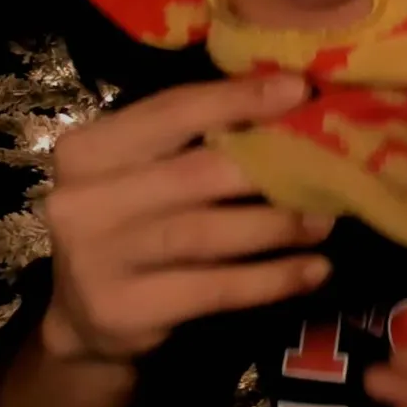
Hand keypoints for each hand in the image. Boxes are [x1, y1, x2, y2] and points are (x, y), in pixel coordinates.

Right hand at [40, 75, 333, 361]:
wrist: (80, 318)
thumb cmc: (130, 225)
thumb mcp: (142, 173)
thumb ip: (193, 141)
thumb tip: (286, 100)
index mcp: (89, 150)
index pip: (169, 112)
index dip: (236, 99)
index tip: (297, 89)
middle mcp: (82, 201)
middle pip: (193, 174)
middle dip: (267, 168)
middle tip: (326, 166)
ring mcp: (98, 260)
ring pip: (205, 233)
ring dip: (276, 226)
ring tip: (325, 221)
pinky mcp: (125, 311)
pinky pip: (214, 289)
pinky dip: (271, 279)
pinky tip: (313, 271)